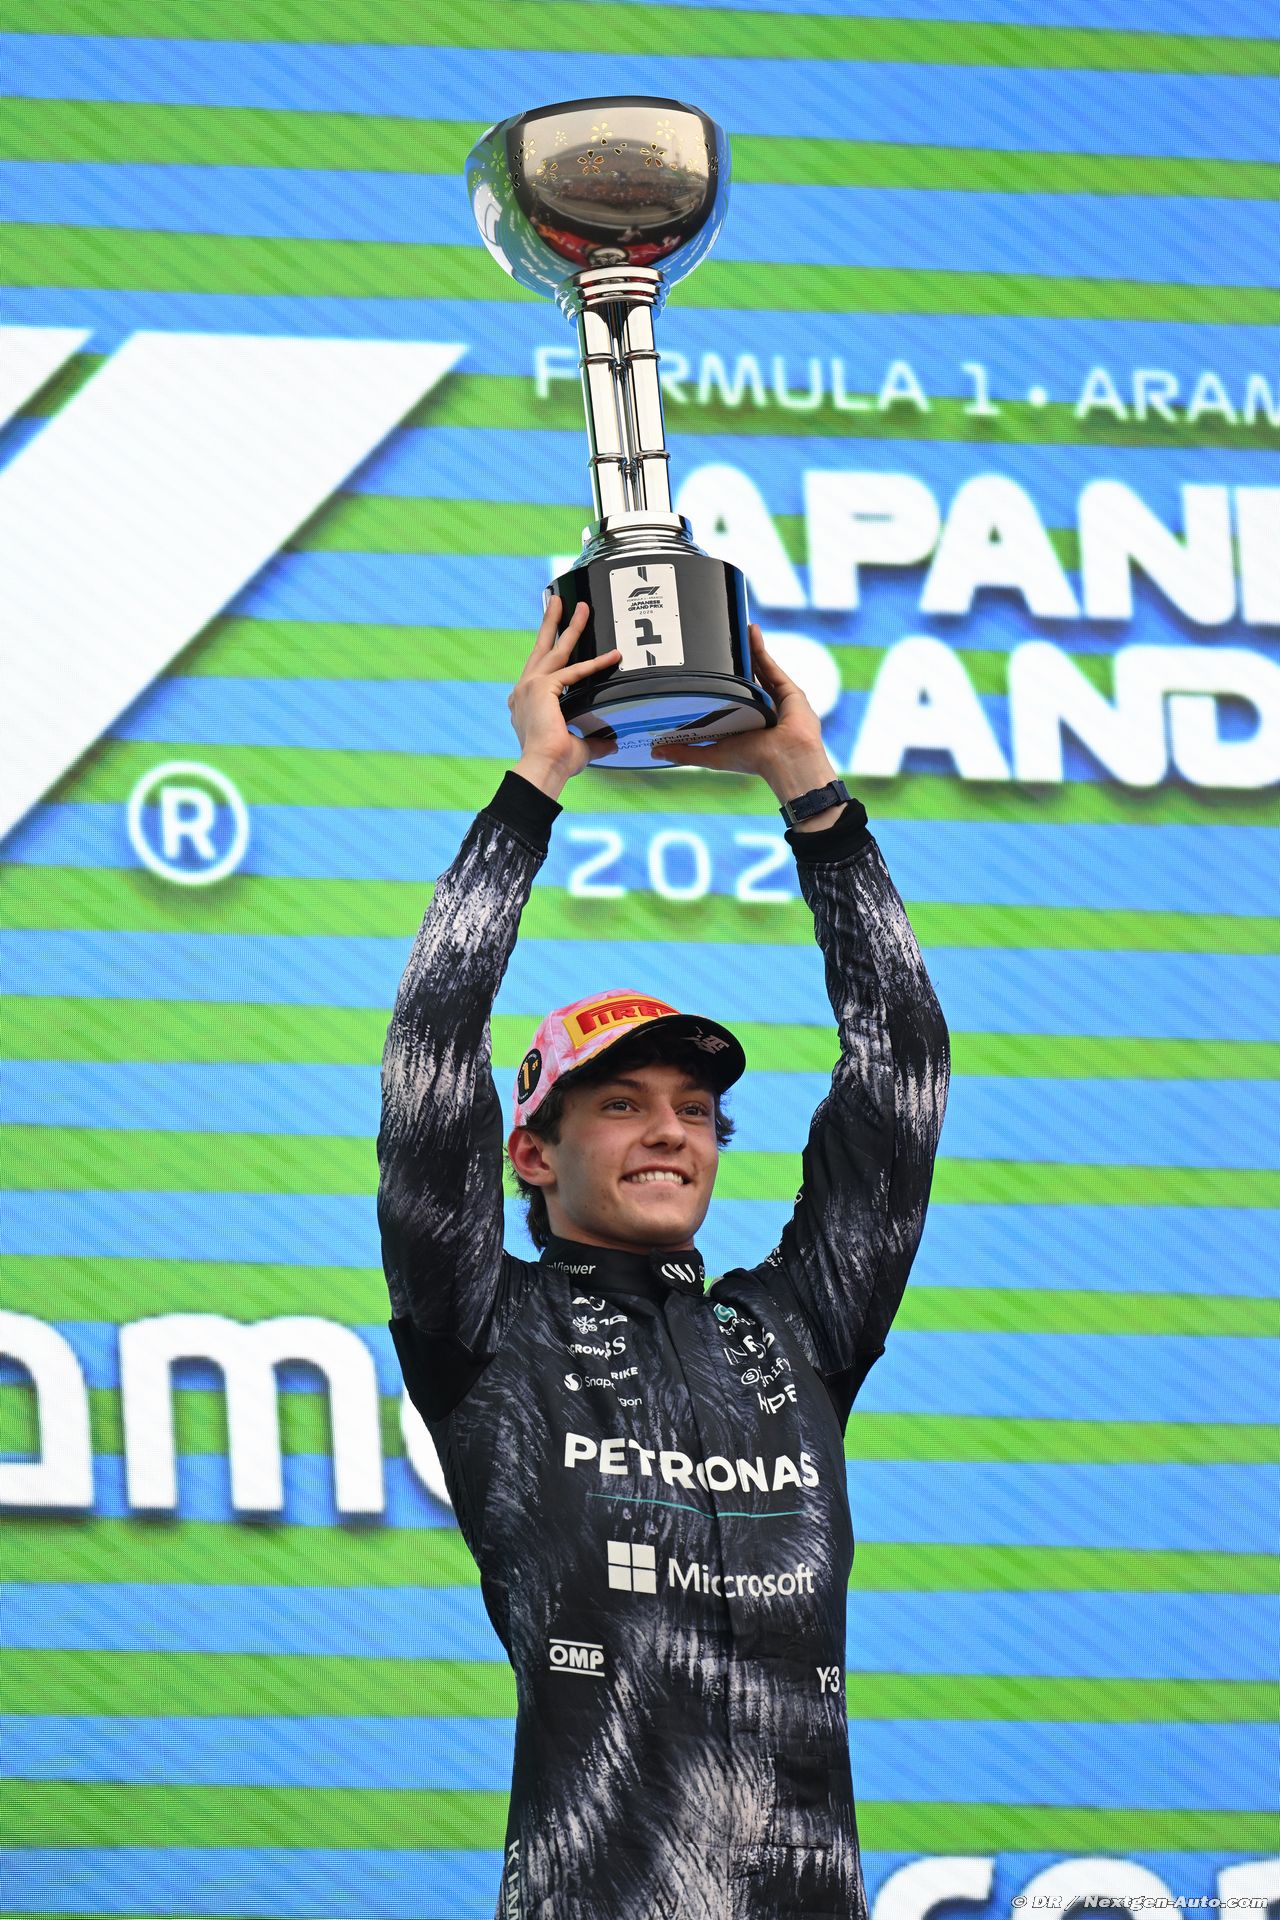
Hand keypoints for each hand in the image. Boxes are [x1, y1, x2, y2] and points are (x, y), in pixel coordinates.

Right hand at [509, 596, 620, 797]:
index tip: (555, 639)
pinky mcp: (542, 688)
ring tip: (582, 607)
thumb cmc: (554, 763)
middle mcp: (523, 690)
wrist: (543, 767)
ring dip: (570, 627)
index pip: (540, 671)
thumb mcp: (578, 746)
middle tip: (559, 602)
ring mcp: (530, 686)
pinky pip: (574, 671)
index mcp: (525, 702)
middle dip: (552, 623)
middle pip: (541, 649)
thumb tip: (611, 743)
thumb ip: (594, 740)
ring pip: (555, 649)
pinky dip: (596, 664)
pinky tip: (614, 656)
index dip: (549, 656)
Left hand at [652, 626, 837, 803]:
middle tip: (711, 646)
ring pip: (755, 668)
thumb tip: (655, 751)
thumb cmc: (752, 759)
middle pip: (740, 680)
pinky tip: (750, 630)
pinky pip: (769, 663)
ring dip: (744, 649)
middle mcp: (758, 710)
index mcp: (742, 724)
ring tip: (730, 629)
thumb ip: (685, 752)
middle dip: (729, 663)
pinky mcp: (787, 689)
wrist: (785, 756)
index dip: (713, 686)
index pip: (724, 700)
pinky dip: (759, 646)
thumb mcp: (711, 755)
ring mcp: (773, 698)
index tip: (697, 672)